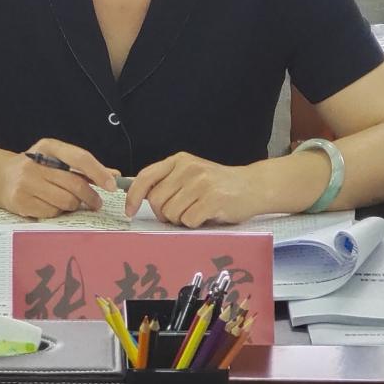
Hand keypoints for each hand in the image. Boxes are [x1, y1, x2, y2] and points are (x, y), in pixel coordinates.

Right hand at [0, 138, 119, 219]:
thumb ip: (84, 166)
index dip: (98, 172)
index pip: (79, 158)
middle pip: (75, 184)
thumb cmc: (37, 168)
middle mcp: (36, 163)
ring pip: (65, 201)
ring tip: (71, 202)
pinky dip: (57, 212)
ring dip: (74, 205)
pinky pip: (52, 213)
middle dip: (91, 197)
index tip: (112, 185)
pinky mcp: (21, 201)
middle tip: (97, 203)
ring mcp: (26, 182)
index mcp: (48, 146)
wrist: (1, 177)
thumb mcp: (57, 158)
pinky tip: (52, 205)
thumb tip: (114, 175)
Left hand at [124, 153, 266, 227]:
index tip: (130, 211)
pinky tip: (207, 215)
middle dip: (164, 213)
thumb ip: (169, 181)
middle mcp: (188, 168)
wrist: (253, 186)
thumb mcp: (191, 173)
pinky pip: (189, 221)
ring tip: (197, 211)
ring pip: (171, 213)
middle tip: (181, 212)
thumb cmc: (218, 184)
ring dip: (181, 219)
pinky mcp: (212, 200)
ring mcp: (200, 183)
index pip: (146, 176)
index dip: (134, 196)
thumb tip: (140, 199)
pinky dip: (195, 223)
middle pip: (156, 201)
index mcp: (179, 160)